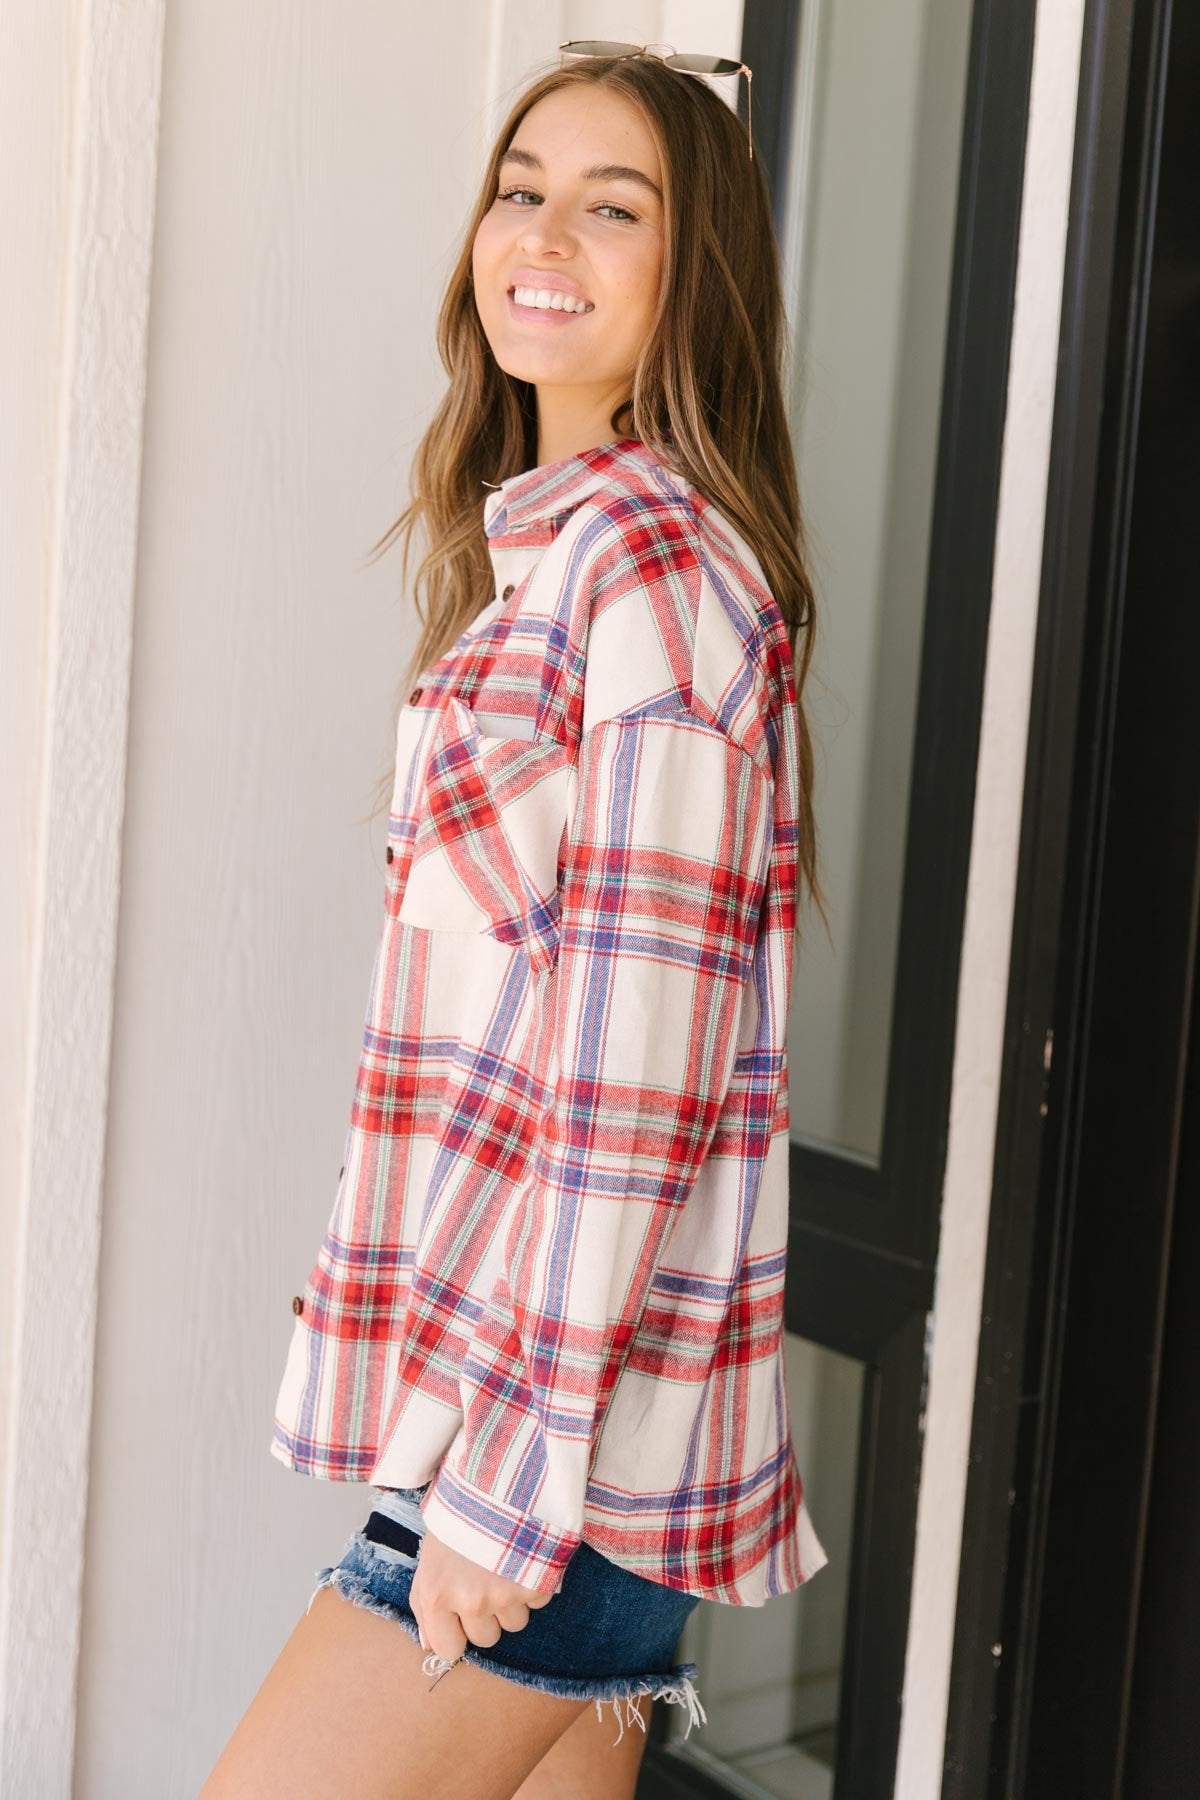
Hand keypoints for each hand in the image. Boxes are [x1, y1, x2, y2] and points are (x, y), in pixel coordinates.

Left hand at [409, 1528, 553, 1661]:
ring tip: (505, 1564)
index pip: (449, 1650)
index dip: (457, 1632)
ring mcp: (505, 1594)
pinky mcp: (536, 1584)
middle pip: (487, 1638)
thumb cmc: (459, 1515)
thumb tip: (429, 1645)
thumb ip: (424, 1603)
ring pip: (515, 1622)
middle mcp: (470, 1601)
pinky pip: (537, 1603)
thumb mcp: (431, 1555)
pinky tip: (524, 1556)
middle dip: (488, 1615)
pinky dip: (534, 1583)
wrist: (498, 1475)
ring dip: (513, 1601)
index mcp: (437, 1594)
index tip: (461, 1612)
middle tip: (485, 1579)